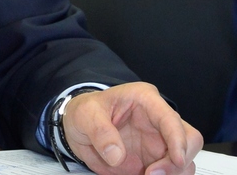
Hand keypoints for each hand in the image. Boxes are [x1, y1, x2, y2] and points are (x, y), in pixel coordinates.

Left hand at [62, 82, 202, 174]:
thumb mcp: (85, 114)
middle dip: (179, 162)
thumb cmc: (86, 112)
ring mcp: (160, 144)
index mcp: (145, 100)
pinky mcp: (157, 162)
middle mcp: (158, 121)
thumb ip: (100, 131)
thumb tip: (116, 154)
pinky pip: (172, 174)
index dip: (178, 139)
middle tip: (153, 174)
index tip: (177, 160)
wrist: (79, 128)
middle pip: (189, 140)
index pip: (171, 118)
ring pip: (185, 162)